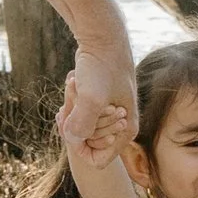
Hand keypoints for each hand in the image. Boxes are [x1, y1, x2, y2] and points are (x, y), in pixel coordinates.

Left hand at [56, 45, 135, 159]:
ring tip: (74, 88)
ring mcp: (110, 115)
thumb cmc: (101, 66)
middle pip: (87, 145)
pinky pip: (80, 115)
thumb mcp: (91, 98)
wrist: (102, 37)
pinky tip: (72, 86)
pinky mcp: (100, 103)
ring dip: (71, 112)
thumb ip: (81, 125)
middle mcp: (122, 127)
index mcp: (126, 132)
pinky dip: (71, 104)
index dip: (79, 147)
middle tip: (73, 100)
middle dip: (74, 126)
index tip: (73, 124)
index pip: (96, 160)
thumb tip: (73, 141)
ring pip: (81, 129)